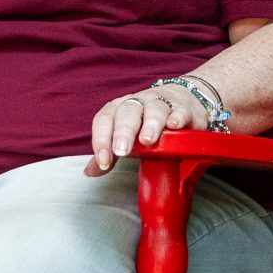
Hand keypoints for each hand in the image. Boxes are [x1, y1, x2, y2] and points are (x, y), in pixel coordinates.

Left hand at [87, 83, 208, 175]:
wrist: (182, 100)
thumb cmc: (148, 122)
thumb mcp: (128, 137)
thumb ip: (110, 153)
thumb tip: (89, 171)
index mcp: (120, 109)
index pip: (104, 119)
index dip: (101, 139)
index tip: (104, 161)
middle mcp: (138, 103)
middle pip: (127, 112)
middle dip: (123, 131)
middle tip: (122, 150)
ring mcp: (161, 104)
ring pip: (154, 109)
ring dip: (150, 124)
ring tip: (148, 140)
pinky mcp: (184, 108)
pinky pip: (180, 111)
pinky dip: (177, 117)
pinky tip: (174, 126)